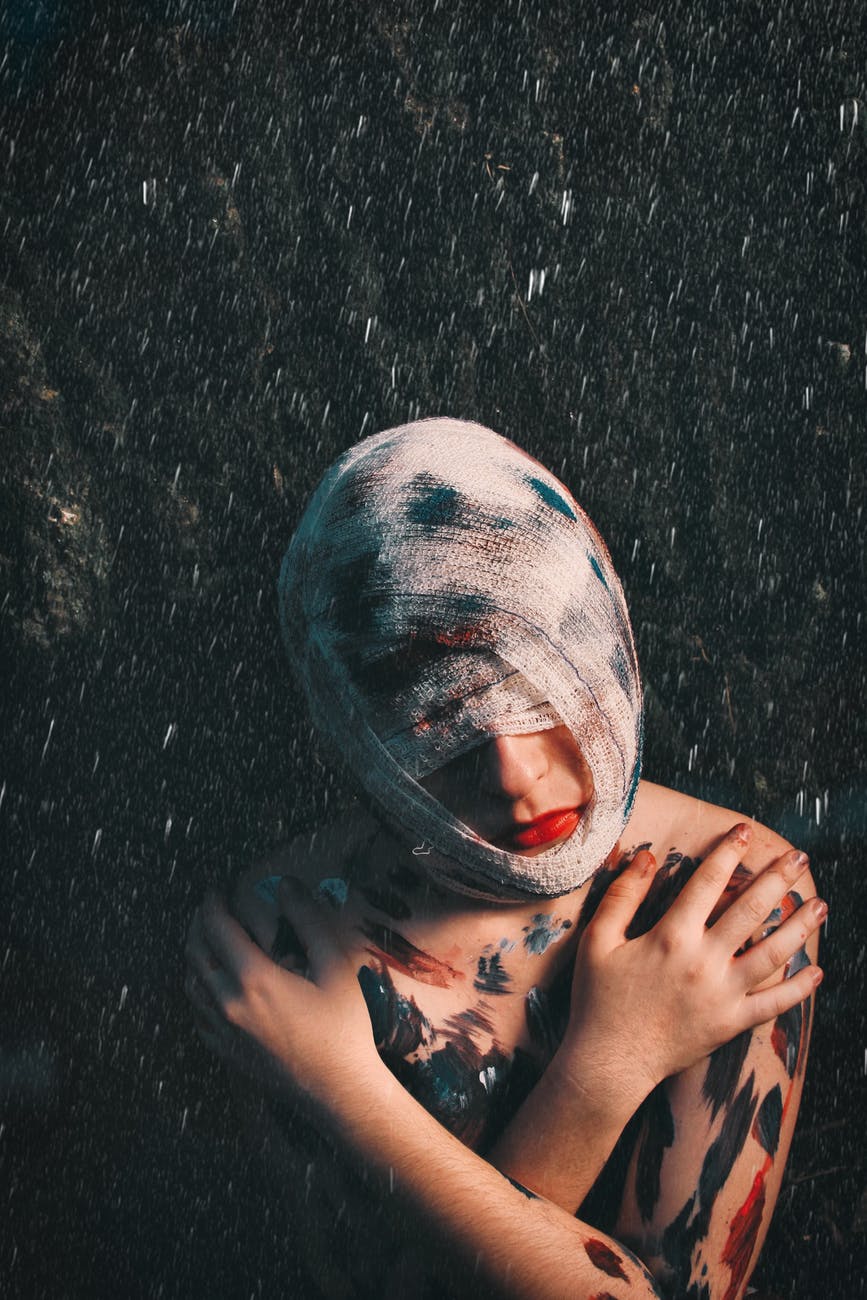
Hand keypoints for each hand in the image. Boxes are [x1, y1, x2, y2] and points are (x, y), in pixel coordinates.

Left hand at [184, 878, 382, 1111]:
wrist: (338, 1089)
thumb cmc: (341, 1026)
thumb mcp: (333, 965)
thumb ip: (308, 920)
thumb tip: (286, 885)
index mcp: (253, 978)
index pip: (217, 928)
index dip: (213, 903)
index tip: (217, 889)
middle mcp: (227, 1003)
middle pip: (195, 952)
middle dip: (198, 924)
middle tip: (209, 908)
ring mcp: (222, 1031)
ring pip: (191, 983)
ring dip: (194, 954)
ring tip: (208, 939)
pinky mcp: (224, 1051)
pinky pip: (196, 1013)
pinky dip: (197, 988)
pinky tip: (211, 984)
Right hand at [556, 824, 824, 1108]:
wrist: (610, 1062)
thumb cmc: (598, 999)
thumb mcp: (597, 940)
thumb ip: (623, 895)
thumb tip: (647, 856)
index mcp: (671, 936)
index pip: (707, 882)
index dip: (727, 852)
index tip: (744, 831)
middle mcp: (703, 961)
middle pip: (751, 911)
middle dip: (778, 879)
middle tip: (799, 857)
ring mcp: (723, 994)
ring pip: (773, 954)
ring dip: (799, 927)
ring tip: (820, 904)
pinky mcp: (732, 1023)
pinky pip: (774, 1004)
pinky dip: (798, 988)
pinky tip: (816, 971)